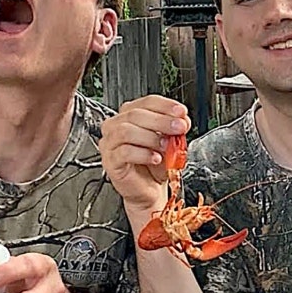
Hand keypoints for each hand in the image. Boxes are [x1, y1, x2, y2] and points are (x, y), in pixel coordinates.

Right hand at [98, 95, 189, 215]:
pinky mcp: (110, 161)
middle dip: (161, 120)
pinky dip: (143, 154)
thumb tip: (181, 120)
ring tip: (164, 146)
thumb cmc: (156, 165)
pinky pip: (124, 152)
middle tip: (178, 128)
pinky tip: (155, 158)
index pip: (145, 102)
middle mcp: (116, 127)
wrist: (149, 190)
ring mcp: (110, 144)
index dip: (164, 105)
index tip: (181, 112)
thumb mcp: (170, 143)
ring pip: (125, 131)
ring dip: (150, 137)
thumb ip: (174, 129)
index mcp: (130, 116)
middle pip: (135, 114)